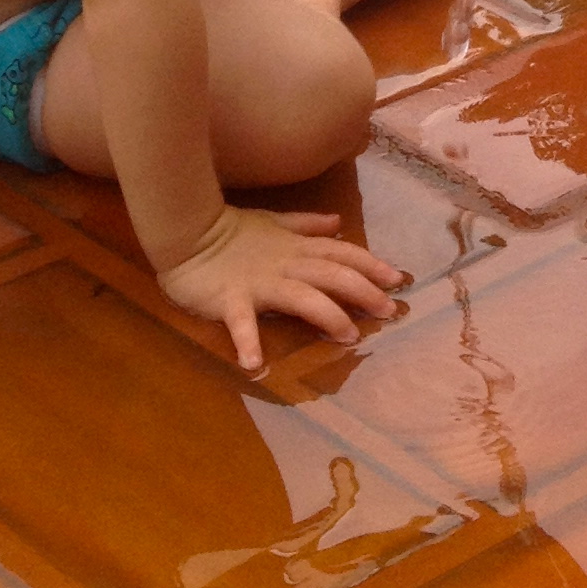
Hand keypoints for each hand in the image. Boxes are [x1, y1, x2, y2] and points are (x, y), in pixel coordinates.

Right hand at [158, 202, 406, 372]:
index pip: (341, 254)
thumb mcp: (275, 222)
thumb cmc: (232, 231)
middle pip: (331, 275)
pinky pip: (240, 322)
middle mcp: (285, 264)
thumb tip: (339, 224)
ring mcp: (259, 282)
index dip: (371, 264)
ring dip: (326, 315)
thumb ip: (307, 225)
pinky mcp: (230, 299)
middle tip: (389, 311)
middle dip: (363, 291)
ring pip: (301, 296)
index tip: (399, 279)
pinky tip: (255, 364)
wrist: (187, 231)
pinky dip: (247, 341)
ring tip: (348, 336)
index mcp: (296, 248)